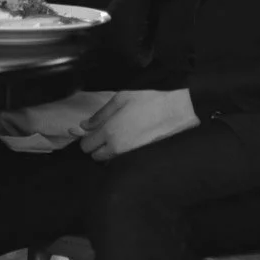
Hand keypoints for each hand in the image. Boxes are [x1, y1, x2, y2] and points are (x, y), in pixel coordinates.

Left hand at [76, 90, 199, 161]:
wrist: (175, 112)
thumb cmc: (147, 101)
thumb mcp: (121, 99)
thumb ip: (100, 114)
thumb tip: (84, 125)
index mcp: (109, 131)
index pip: (86, 147)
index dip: (85, 139)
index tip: (90, 130)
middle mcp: (116, 147)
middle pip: (94, 156)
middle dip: (94, 147)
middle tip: (101, 133)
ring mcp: (128, 154)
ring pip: (107, 159)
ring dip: (105, 150)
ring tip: (114, 135)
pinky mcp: (138, 156)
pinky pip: (120, 158)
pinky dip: (117, 152)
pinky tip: (125, 138)